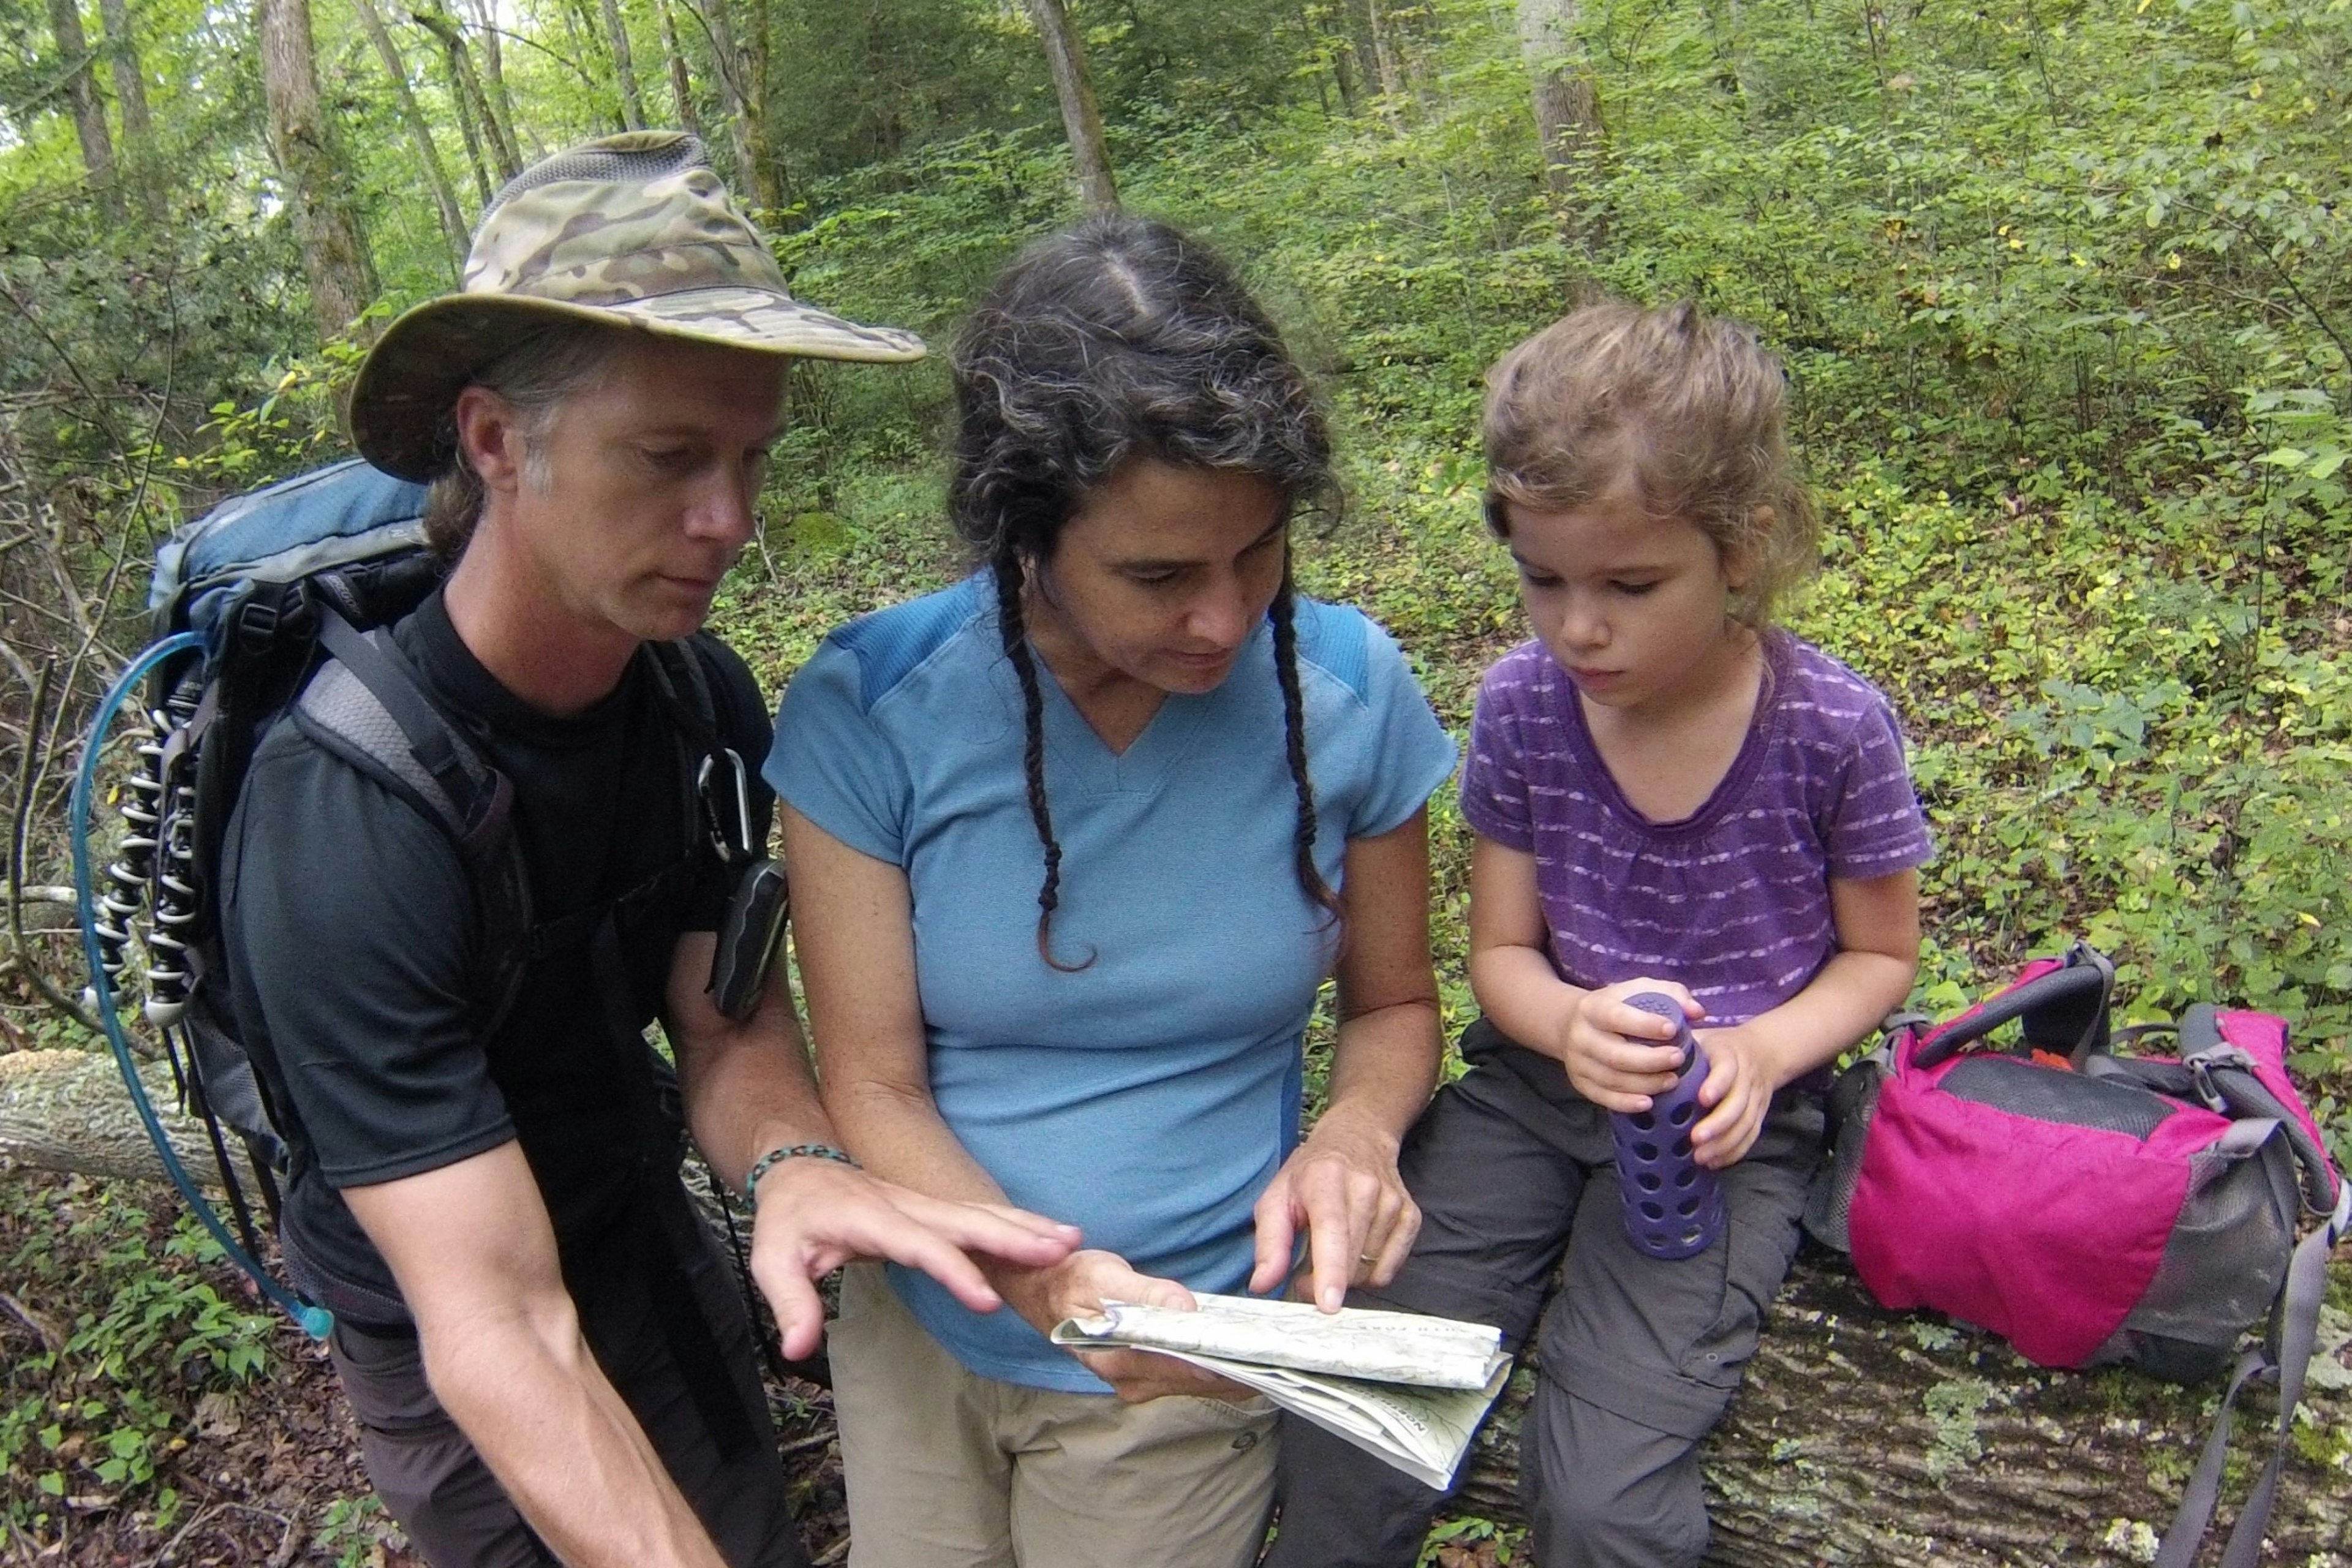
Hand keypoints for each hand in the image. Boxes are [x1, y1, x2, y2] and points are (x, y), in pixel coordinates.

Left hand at [748, 1158, 1080, 1359]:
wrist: (799, 1170)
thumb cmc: (789, 1221)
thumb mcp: (772, 1260)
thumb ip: (791, 1302)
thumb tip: (798, 1348)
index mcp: (869, 1219)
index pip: (918, 1245)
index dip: (953, 1271)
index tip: (987, 1301)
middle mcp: (905, 1205)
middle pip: (966, 1220)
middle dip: (1012, 1236)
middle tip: (1059, 1251)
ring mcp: (923, 1204)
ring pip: (981, 1212)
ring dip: (1026, 1225)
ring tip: (1072, 1239)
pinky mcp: (934, 1209)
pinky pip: (981, 1215)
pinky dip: (1019, 1223)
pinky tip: (1052, 1235)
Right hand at [990, 1249, 1254, 1403]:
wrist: (1042, 1290)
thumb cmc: (1072, 1279)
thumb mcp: (1106, 1275)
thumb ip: (1147, 1293)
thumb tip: (1185, 1309)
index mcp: (1118, 1358)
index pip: (1185, 1367)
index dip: (1226, 1363)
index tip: (1262, 1357)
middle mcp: (1129, 1380)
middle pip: (1196, 1382)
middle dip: (1237, 1372)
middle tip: (1280, 1359)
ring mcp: (1135, 1382)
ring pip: (1195, 1384)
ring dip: (1230, 1373)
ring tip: (1269, 1359)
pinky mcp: (1142, 1377)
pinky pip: (1187, 1378)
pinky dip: (1214, 1370)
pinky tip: (1239, 1359)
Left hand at [1247, 1109, 1417, 1312]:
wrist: (1359, 1136)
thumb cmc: (1309, 1173)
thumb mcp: (1275, 1197)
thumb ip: (1268, 1243)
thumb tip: (1262, 1284)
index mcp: (1326, 1179)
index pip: (1332, 1230)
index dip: (1330, 1269)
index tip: (1328, 1304)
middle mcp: (1365, 1188)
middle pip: (1351, 1260)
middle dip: (1324, 1282)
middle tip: (1304, 1276)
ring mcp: (1393, 1202)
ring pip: (1369, 1270)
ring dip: (1346, 1277)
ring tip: (1331, 1254)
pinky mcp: (1411, 1216)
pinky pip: (1389, 1270)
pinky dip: (1368, 1273)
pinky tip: (1355, 1251)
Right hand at [1555, 979, 1701, 1112]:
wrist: (1574, 1024)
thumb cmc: (1619, 1006)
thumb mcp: (1640, 991)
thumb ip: (1671, 995)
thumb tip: (1697, 1012)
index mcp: (1592, 1008)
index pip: (1616, 1017)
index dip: (1644, 1025)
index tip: (1672, 1030)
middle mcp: (1581, 1036)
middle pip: (1615, 1055)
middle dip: (1651, 1060)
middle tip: (1678, 1058)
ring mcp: (1578, 1063)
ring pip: (1612, 1079)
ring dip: (1646, 1084)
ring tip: (1673, 1080)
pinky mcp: (1581, 1083)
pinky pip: (1603, 1098)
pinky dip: (1627, 1103)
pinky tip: (1649, 1102)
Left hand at [1690, 1025, 1779, 1169]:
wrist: (1762, 1052)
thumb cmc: (1718, 1047)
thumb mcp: (1701, 1037)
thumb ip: (1676, 1046)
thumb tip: (1644, 1056)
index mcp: (1729, 1054)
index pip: (1727, 1069)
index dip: (1717, 1084)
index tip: (1702, 1099)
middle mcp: (1746, 1077)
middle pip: (1739, 1103)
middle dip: (1718, 1123)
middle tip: (1695, 1139)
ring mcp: (1756, 1098)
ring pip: (1746, 1123)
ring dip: (1724, 1143)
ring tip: (1701, 1157)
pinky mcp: (1760, 1115)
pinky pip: (1751, 1136)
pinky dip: (1734, 1152)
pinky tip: (1715, 1162)